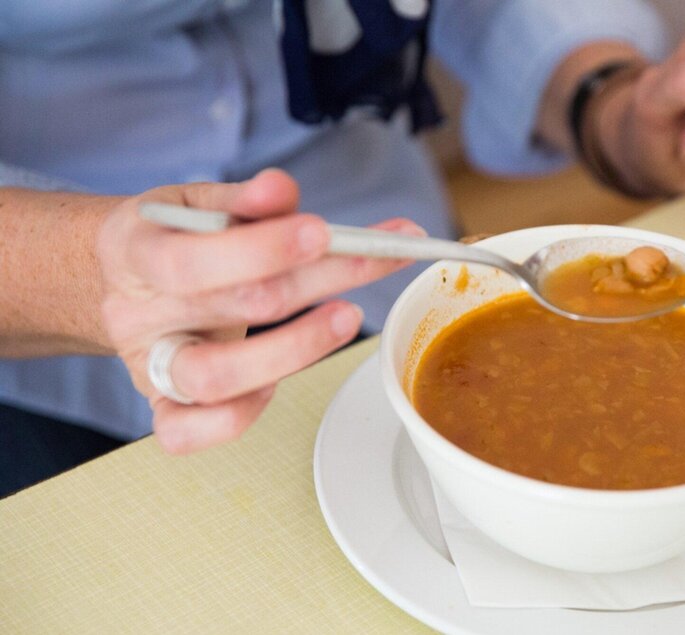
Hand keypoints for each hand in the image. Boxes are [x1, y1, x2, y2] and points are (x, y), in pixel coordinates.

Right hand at [97, 169, 420, 453]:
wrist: (125, 280)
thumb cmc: (175, 238)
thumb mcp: (200, 203)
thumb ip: (245, 201)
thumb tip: (280, 189)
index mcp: (134, 250)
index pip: (190, 260)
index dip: (261, 250)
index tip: (323, 233)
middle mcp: (136, 314)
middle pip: (230, 308)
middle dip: (317, 280)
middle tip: (377, 257)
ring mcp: (147, 367)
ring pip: (213, 380)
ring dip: (295, 349)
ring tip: (348, 316)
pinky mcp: (162, 407)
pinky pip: (189, 432)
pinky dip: (242, 414)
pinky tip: (283, 380)